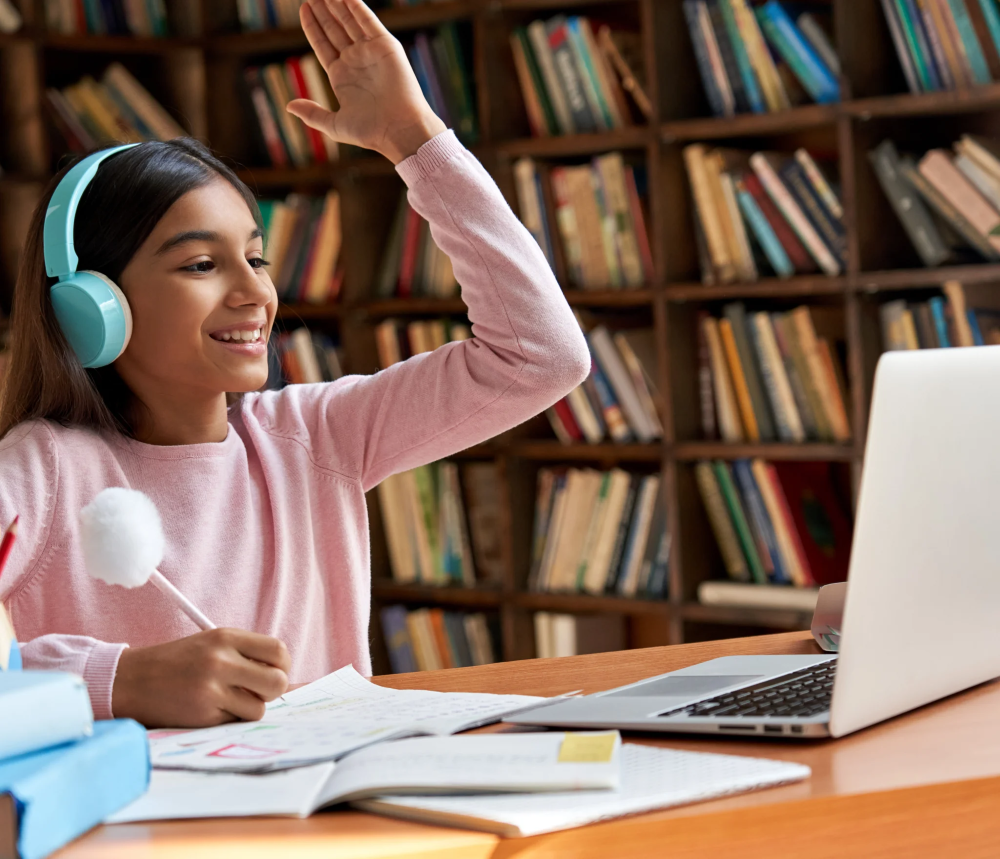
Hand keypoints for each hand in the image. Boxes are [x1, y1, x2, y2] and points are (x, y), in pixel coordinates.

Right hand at [111, 628, 289, 727]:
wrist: (129, 680)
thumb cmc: (177, 663)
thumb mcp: (212, 645)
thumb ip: (248, 656)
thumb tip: (293, 681)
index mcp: (226, 637)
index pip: (278, 651)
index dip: (282, 666)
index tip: (273, 672)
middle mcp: (220, 660)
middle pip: (277, 682)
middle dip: (273, 691)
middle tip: (256, 691)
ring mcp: (211, 689)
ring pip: (259, 708)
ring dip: (249, 709)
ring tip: (227, 700)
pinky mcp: (201, 715)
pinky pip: (234, 722)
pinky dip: (228, 720)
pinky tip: (208, 709)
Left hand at [286, 0, 446, 163]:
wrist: (400, 129)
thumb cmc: (370, 132)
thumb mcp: (334, 125)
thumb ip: (312, 114)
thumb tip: (289, 106)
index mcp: (342, 77)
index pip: (323, 45)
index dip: (313, 27)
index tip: (304, 9)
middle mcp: (356, 61)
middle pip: (334, 29)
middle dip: (322, 11)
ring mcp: (370, 52)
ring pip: (349, 21)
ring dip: (336, 4)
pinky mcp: (385, 46)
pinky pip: (368, 20)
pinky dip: (356, 6)